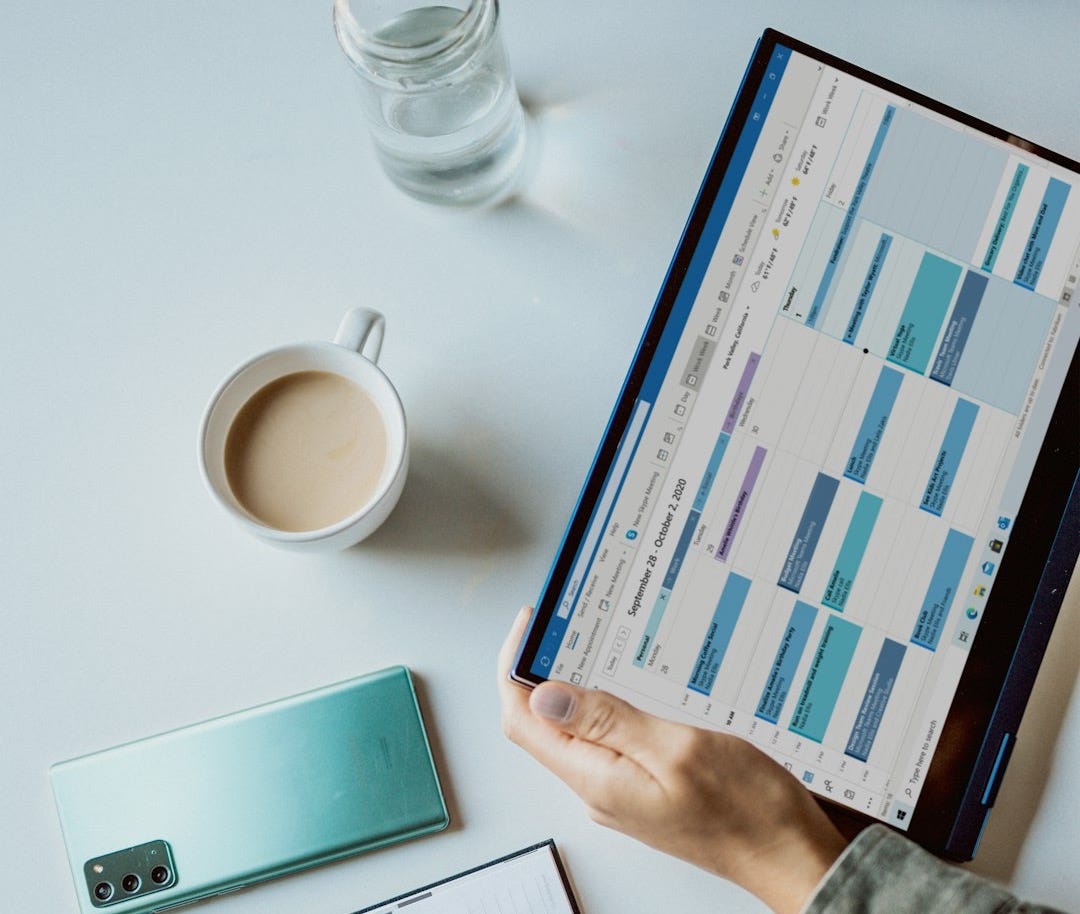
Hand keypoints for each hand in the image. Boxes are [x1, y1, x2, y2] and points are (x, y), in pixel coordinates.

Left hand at [498, 607, 847, 913]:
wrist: (790, 857)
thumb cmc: (747, 810)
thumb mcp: (676, 749)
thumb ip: (607, 721)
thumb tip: (545, 695)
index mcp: (598, 780)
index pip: (524, 721)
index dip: (514, 669)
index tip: (529, 625)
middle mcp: (600, 789)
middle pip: (545, 725)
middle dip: (543, 671)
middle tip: (564, 623)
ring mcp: (621, 791)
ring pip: (579, 731)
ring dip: (578, 687)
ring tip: (595, 644)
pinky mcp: (644, 789)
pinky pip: (610, 742)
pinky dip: (609, 707)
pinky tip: (631, 685)